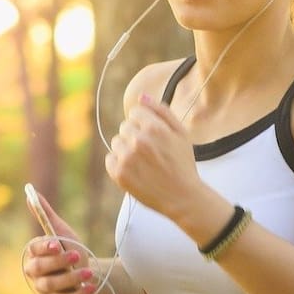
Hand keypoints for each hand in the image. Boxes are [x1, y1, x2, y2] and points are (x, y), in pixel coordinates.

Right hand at [22, 194, 96, 293]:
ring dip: (71, 279)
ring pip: (52, 285)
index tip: (57, 243)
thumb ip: (46, 215)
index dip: (44, 247)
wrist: (87, 271)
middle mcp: (35, 273)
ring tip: (88, 272)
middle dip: (58, 262)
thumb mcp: (61, 231)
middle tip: (76, 255)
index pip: (34, 250)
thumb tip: (30, 192)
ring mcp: (45, 289)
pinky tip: (90, 287)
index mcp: (35, 254)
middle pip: (40, 269)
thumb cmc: (70, 249)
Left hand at [105, 94, 203, 219]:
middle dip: (135, 136)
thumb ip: (162, 111)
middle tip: (151, 152)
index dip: (145, 123)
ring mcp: (127, 158)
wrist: (182, 197)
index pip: (135, 113)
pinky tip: (135, 171)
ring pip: (117, 142)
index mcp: (154, 128)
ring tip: (144, 162)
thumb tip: (142, 96)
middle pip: (125, 127)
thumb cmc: (183, 164)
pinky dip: (119, 164)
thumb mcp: (181, 133)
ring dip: (126, 149)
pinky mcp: (119, 174)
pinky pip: (110, 159)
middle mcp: (138, 141)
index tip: (153, 136)